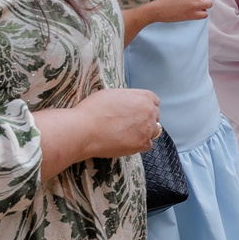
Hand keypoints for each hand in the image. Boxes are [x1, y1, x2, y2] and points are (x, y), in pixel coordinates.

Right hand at [35, 87, 162, 180]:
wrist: (84, 129)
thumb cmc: (93, 110)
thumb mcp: (113, 94)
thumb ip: (127, 99)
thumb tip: (128, 105)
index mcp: (143, 97)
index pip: (153, 101)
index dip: (144, 107)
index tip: (137, 112)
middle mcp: (149, 112)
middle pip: (154, 116)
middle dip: (144, 119)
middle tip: (130, 124)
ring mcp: (147, 128)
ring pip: (153, 131)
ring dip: (144, 132)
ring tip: (127, 135)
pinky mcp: (142, 144)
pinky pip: (147, 145)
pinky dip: (139, 145)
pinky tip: (126, 143)